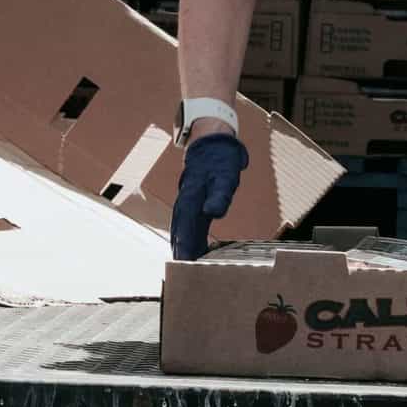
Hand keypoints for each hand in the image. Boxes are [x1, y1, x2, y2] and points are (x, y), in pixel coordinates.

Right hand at [170, 132, 248, 260]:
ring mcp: (190, 197)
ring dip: (182, 240)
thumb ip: (220, 194)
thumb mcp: (226, 175)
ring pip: (182, 222)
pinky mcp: (195, 198)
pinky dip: (188, 232)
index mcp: (193, 193)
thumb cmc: (221, 158)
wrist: (213, 140)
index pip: (187, 222)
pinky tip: (191, 244)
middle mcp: (188, 197)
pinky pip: (189, 218)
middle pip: (181, 225)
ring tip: (184, 259)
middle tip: (181, 265)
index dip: (185, 240)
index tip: (184, 258)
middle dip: (180, 245)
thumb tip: (212, 213)